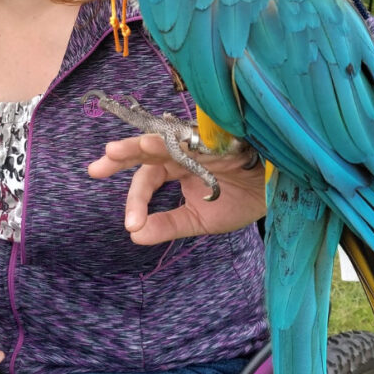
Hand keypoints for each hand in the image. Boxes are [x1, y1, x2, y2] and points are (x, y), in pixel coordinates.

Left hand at [88, 133, 265, 244]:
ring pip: (168, 139)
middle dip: (122, 155)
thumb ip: (168, 225)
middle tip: (96, 167)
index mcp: (177, 168)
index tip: (130, 224)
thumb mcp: (199, 220)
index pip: (147, 177)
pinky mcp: (222, 140)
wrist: (277, 195)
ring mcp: (202, 143)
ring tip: (121, 150)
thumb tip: (135, 236)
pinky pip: (197, 138)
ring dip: (146, 144)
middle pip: (147, 149)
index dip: (135, 200)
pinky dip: (178, 140)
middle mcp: (185, 151)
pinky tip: (158, 143)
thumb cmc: (239, 201)